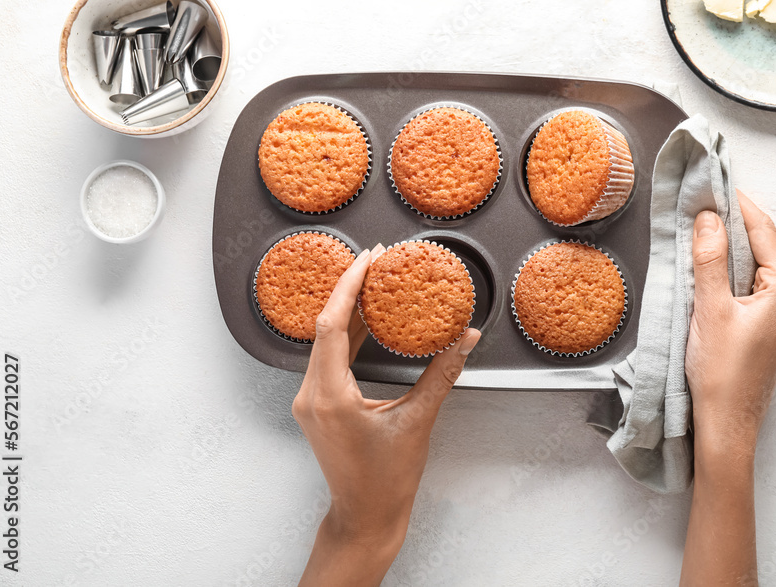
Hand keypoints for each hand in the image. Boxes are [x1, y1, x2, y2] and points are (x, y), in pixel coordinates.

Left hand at [292, 244, 480, 586]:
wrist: (365, 516)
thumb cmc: (387, 480)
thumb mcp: (419, 421)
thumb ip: (442, 374)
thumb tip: (465, 338)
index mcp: (330, 396)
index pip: (331, 325)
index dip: (349, 287)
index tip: (369, 260)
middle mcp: (311, 394)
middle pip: (324, 326)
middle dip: (350, 290)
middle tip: (377, 261)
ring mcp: (310, 400)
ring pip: (324, 340)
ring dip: (347, 309)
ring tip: (374, 281)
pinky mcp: (317, 404)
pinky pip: (328, 357)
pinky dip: (346, 334)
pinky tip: (366, 318)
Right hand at [680, 191, 775, 586]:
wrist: (728, 424)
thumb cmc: (722, 373)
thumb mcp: (710, 308)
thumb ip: (709, 258)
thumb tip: (708, 217)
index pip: (762, 229)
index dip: (736, 202)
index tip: (713, 179)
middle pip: (763, 244)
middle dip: (732, 221)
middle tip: (700, 199)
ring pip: (757, 265)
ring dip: (730, 246)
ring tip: (699, 226)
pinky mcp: (773, 326)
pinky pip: (754, 285)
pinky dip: (732, 270)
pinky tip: (709, 266)